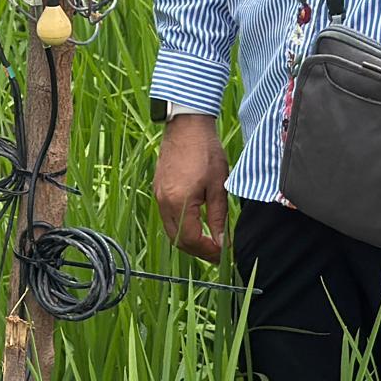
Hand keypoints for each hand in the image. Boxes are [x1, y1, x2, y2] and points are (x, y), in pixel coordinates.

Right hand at [151, 113, 229, 260]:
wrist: (187, 126)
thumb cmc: (206, 151)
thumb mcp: (218, 186)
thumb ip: (218, 217)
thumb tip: (221, 242)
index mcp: (180, 201)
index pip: (190, 239)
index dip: (206, 251)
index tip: (222, 253)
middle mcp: (164, 201)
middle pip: (177, 239)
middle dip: (197, 250)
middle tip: (217, 253)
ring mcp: (158, 196)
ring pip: (170, 230)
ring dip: (188, 240)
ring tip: (208, 241)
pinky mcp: (158, 190)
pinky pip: (167, 217)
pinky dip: (180, 227)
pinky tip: (196, 224)